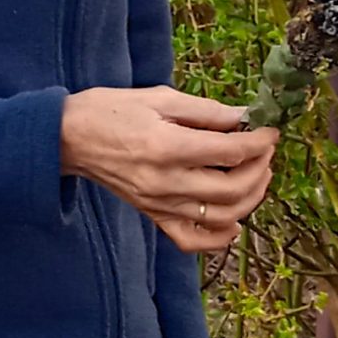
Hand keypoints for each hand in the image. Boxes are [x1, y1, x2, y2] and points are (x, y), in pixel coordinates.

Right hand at [59, 86, 277, 250]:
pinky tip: (233, 221)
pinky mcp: (152, 215)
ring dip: (250, 199)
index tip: (270, 131)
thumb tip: (245, 118)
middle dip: (260, 169)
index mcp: (167, 146)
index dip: (259, 142)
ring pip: (221, 216)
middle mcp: (165, 181)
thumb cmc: (109, 110)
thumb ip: (205, 111)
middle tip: (264, 152)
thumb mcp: (158, 98)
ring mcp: (159, 203)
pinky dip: (219, 237)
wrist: (67, 137)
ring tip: (256, 177)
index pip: (230, 152)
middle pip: (233, 188)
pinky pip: (192, 239)